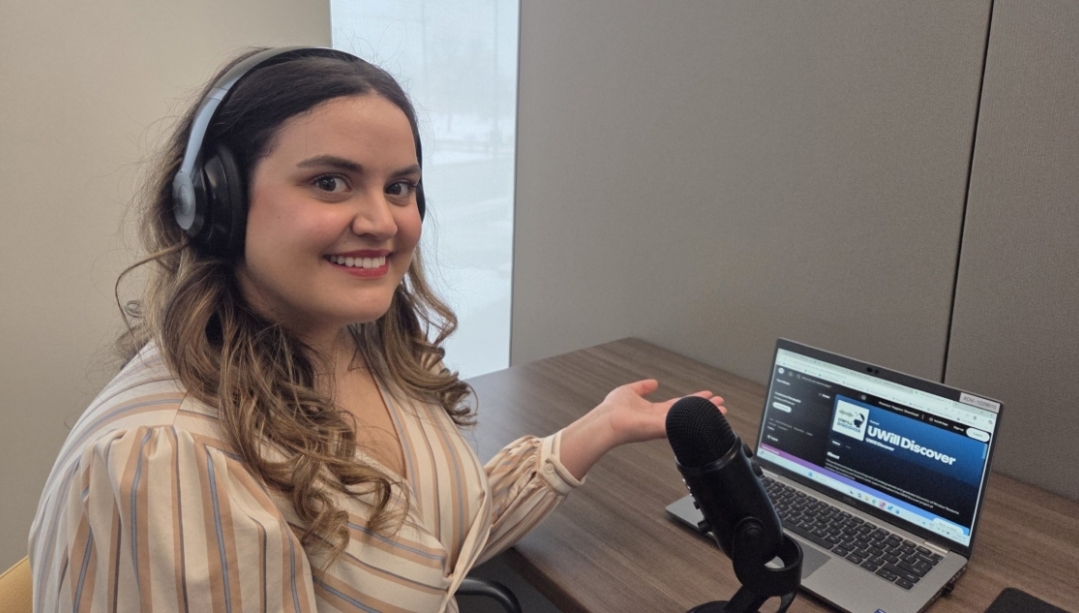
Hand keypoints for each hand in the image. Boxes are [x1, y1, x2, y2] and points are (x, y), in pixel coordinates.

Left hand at [559, 379, 726, 479]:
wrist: (607, 421)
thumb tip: (652, 382)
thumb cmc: (612, 409)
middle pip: (688, 412)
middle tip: (721, 404)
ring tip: (721, 408)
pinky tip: (708, 413)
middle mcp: (660, 419)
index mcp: (653, 411)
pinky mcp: (663, 427)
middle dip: (705, 407)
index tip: (707, 395)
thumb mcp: (629, 391)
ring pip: (689, 418)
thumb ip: (642, 387)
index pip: (678, 405)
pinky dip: (696, 417)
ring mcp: (663, 424)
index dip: (693, 400)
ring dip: (706, 413)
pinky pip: (683, 422)